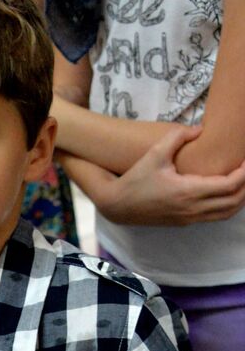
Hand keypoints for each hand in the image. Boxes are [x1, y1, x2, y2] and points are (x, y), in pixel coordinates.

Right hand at [95, 125, 244, 225]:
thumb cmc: (136, 178)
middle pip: (234, 201)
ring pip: (226, 213)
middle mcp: (192, 209)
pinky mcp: (185, 222)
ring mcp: (189, 218)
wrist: (118, 205)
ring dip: (239, 199)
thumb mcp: (155, 153)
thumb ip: (178, 136)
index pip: (229, 185)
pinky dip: (228, 206)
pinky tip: (227, 192)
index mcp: (188, 192)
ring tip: (243, 181)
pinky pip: (215, 217)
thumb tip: (199, 128)